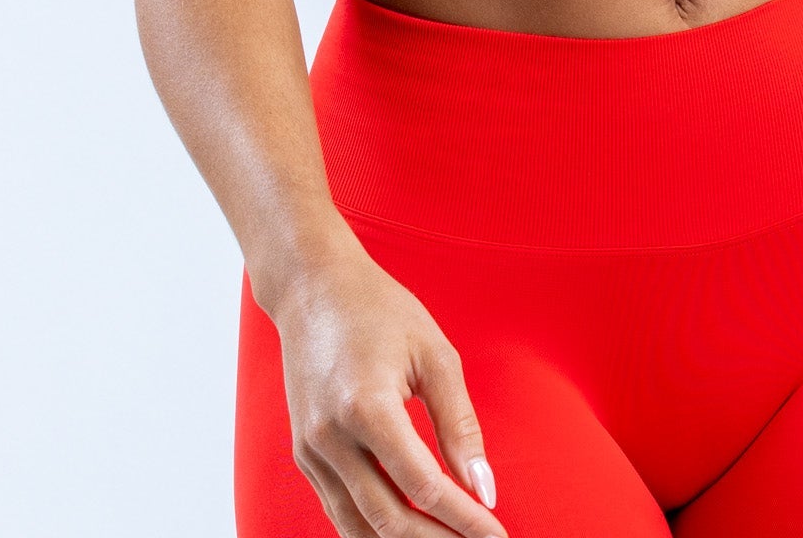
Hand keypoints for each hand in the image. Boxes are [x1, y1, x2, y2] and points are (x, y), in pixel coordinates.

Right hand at [266, 234, 507, 537]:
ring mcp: (310, 451)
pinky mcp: (304, 455)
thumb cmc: (381, 311)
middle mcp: (330, 438)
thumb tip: (484, 488)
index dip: (463, 518)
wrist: (313, 289)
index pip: (422, 485)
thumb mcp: (433, 355)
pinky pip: (340, 511)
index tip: (498, 533)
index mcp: (366, 407)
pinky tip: (412, 530)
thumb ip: (459, 425)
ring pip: (360, 527)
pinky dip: (375, 530)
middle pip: (390, 519)